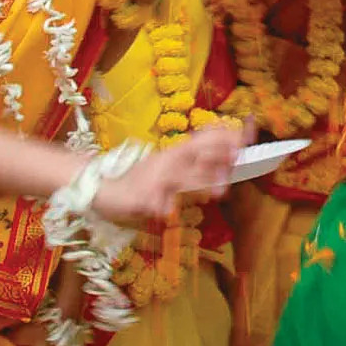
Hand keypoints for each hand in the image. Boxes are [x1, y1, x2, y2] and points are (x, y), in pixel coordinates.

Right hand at [94, 124, 248, 223]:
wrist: (101, 188)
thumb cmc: (141, 179)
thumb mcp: (167, 166)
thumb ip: (193, 164)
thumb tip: (228, 158)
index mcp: (174, 153)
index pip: (202, 140)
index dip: (224, 137)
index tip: (245, 135)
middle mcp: (166, 162)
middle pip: (196, 154)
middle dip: (219, 155)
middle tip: (238, 157)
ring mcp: (155, 180)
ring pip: (183, 179)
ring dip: (204, 184)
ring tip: (221, 191)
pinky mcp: (143, 199)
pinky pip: (160, 205)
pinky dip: (165, 208)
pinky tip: (167, 210)